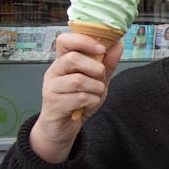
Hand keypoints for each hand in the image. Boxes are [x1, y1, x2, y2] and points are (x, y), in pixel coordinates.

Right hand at [30, 32, 121, 163]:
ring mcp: (51, 88)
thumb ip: (106, 64)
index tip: (101, 48)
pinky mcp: (54, 104)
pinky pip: (80, 98)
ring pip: (78, 80)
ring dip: (96, 88)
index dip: (83, 40)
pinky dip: (92, 101)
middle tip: (100, 78)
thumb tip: (117, 44)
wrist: (63, 127)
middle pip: (72, 59)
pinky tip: (89, 104)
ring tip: (95, 94)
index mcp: (63, 61)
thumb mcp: (97, 80)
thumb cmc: (78, 100)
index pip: (64, 40)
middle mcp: (54, 72)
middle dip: (95, 68)